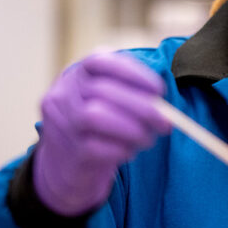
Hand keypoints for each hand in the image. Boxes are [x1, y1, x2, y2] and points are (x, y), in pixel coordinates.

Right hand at [33, 52, 168, 215]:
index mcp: (76, 74)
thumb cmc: (97, 127)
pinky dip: (120, 149)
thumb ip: (131, 95)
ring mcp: (61, 123)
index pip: (99, 61)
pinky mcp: (68, 151)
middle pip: (101, 91)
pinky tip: (130, 151)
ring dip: (131, 128)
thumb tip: (163, 106)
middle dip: (141, 106)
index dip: (132, 72)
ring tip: (148, 139)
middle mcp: (63, 95)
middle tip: (166, 122)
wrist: (66, 165)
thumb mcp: (107, 101)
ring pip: (95, 116)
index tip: (159, 89)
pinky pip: (94, 147)